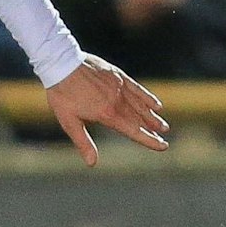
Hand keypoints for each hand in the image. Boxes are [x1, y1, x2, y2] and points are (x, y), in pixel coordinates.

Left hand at [45, 53, 169, 166]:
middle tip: (164, 138)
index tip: (163, 146)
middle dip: (152, 130)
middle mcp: (117, 101)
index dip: (149, 140)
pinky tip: (156, 104)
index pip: (134, 131)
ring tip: (163, 125)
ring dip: (152, 116)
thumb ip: (83, 142)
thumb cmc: (62, 94)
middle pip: (139, 119)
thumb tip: (92, 163)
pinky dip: (147, 97)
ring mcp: (119, 86)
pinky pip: (137, 88)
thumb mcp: (69, 121)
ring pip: (141, 104)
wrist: (61, 62)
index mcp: (107, 114)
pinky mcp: (117, 75)